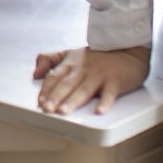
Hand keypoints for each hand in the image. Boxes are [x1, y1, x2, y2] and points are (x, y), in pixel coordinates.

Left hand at [32, 44, 150, 114]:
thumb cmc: (96, 56)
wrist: (126, 51)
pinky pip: (110, 93)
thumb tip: (35, 74)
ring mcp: (99, 75)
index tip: (39, 101)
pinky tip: (99, 111)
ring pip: (84, 90)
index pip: (55, 77)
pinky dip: (105, 102)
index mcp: (71, 64)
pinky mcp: (115, 81)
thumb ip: (49, 60)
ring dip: (73, 101)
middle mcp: (83, 69)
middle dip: (55, 97)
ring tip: (64, 112)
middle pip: (67, 84)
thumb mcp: (70, 54)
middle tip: (47, 109)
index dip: (46, 89)